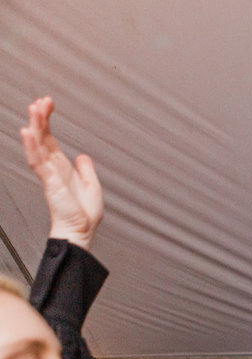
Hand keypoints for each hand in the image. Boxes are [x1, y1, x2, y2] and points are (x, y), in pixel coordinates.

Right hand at [20, 97, 103, 250]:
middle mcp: (52, 168)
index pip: (49, 139)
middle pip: (41, 137)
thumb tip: (82, 156)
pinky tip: (27, 132)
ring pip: (37, 145)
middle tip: (40, 101)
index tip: (47, 104)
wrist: (81, 231)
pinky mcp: (49, 181)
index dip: (47, 121)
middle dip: (40, 118)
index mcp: (61, 167)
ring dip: (35, 126)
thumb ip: (86, 170)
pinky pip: (37, 161)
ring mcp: (48, 174)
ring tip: (33, 109)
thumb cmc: (84, 214)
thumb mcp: (91, 186)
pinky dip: (32, 146)